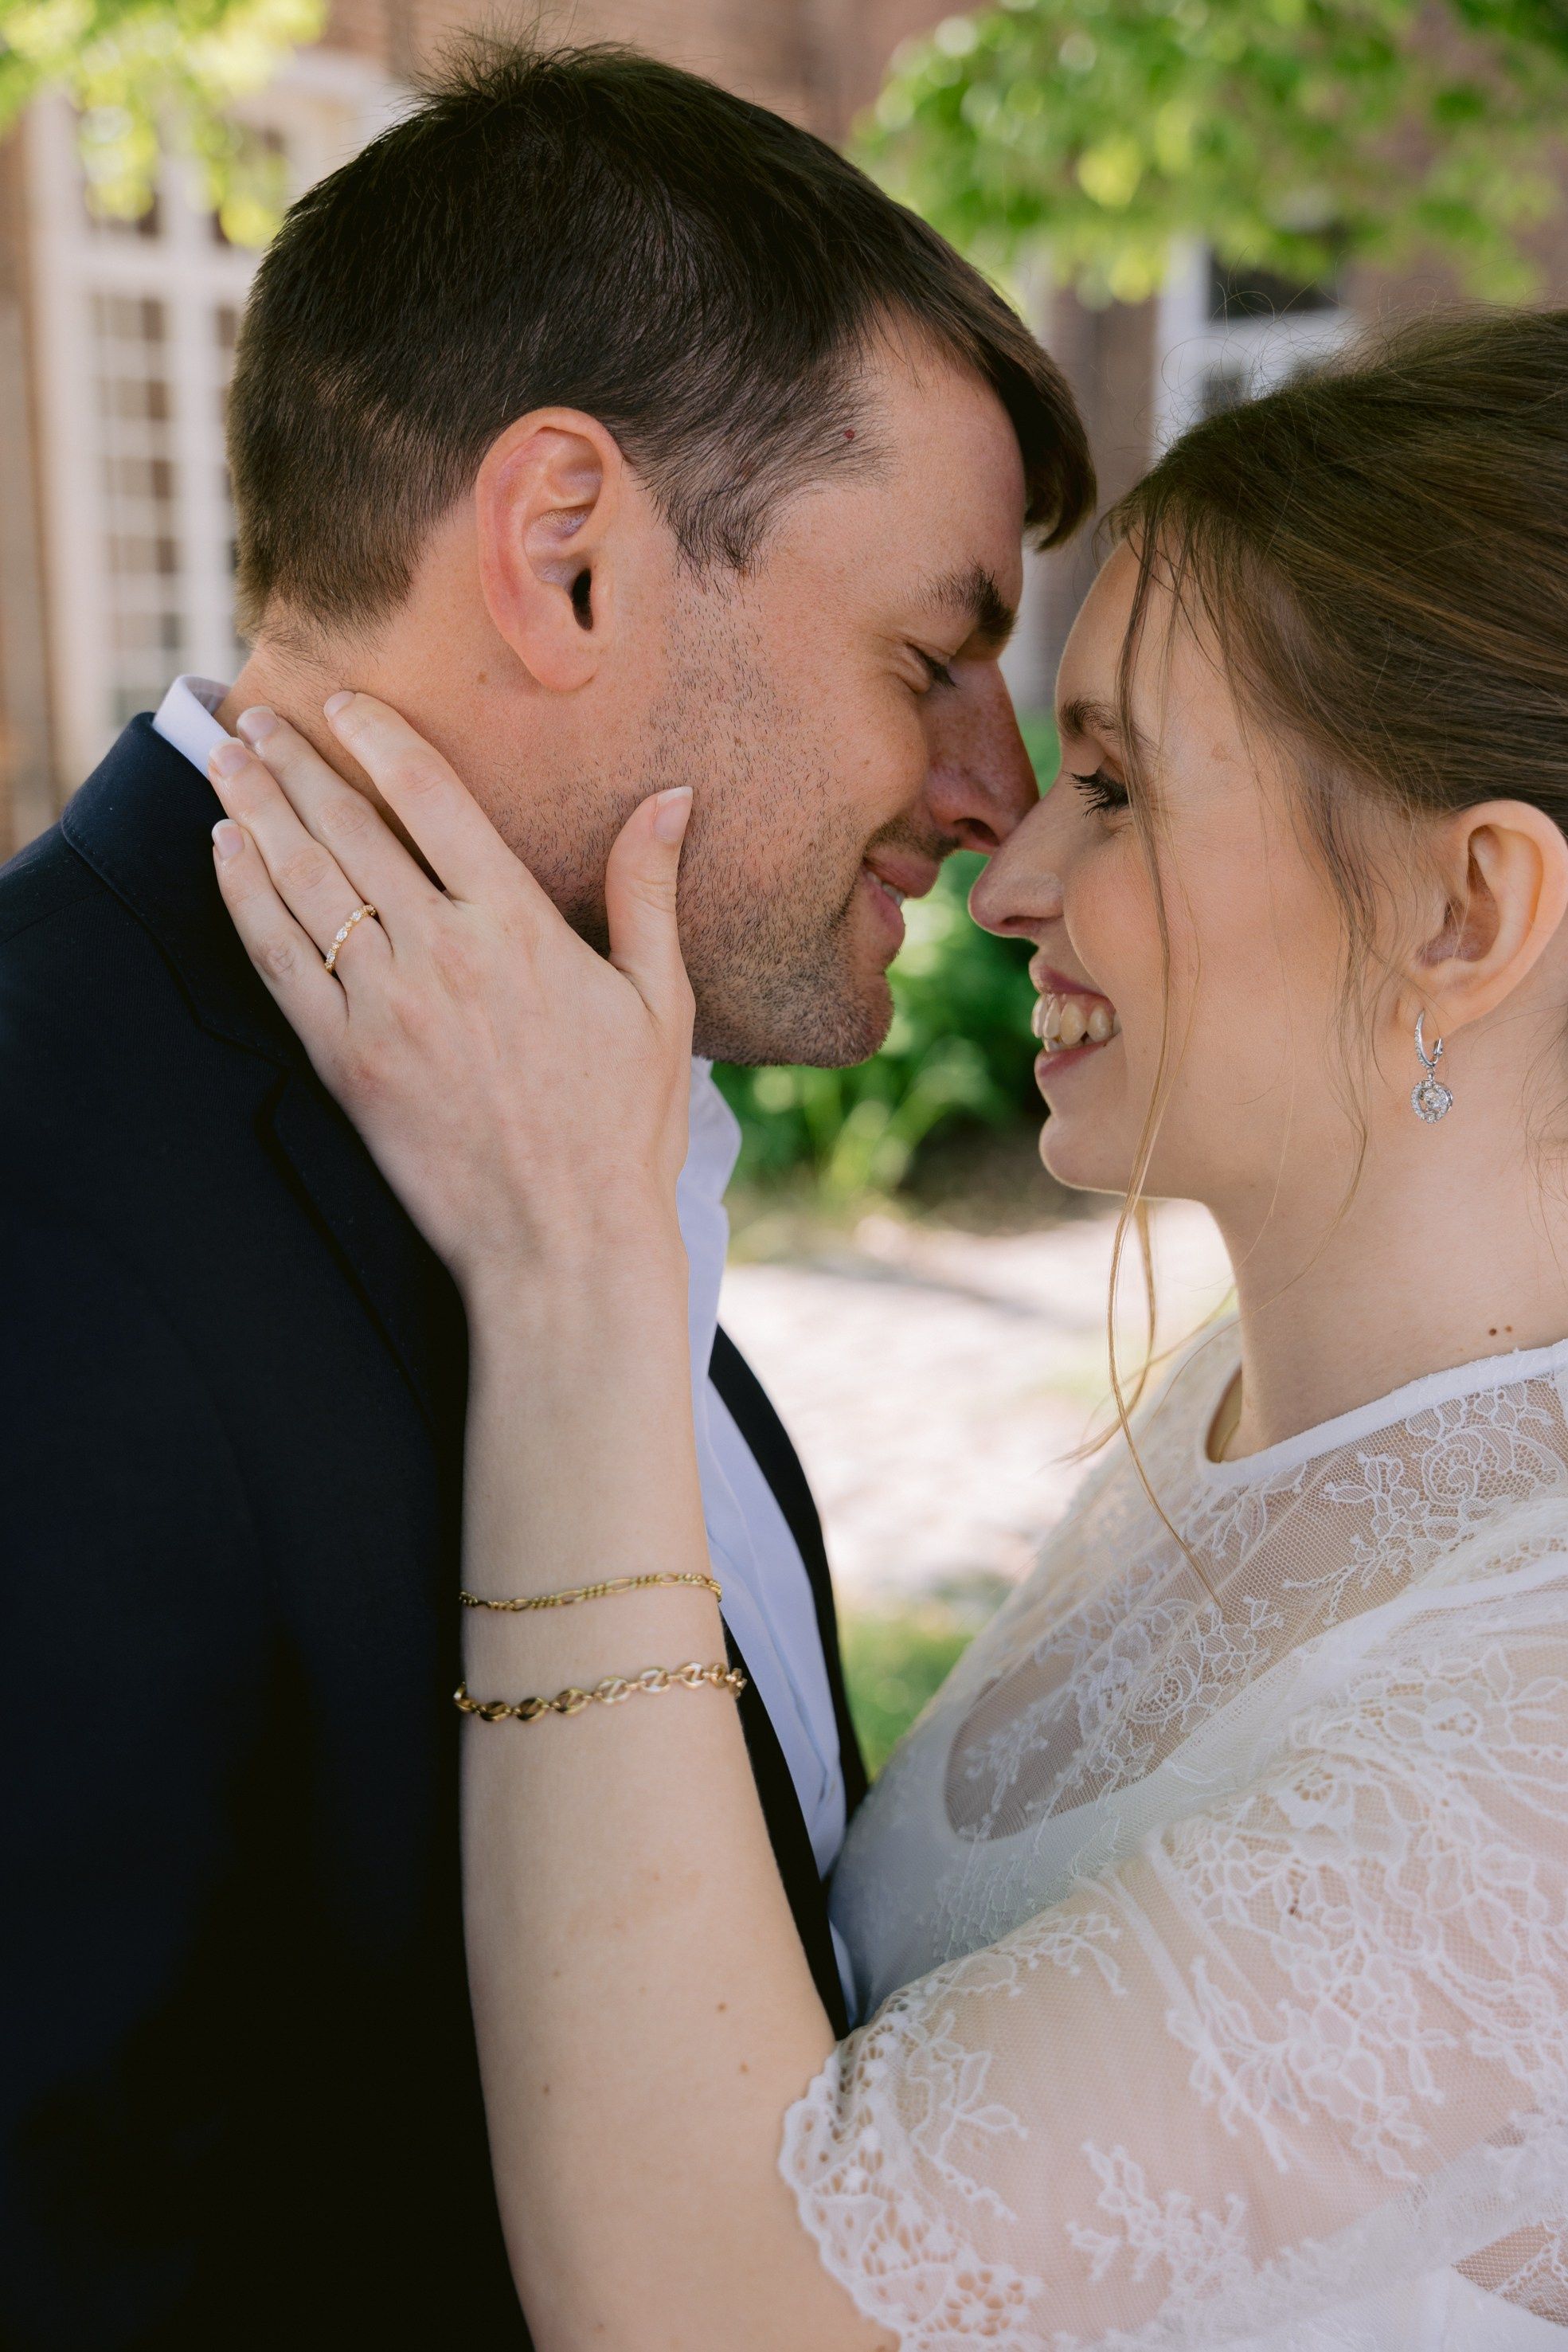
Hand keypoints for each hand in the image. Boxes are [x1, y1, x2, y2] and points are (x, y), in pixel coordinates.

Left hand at [208, 695, 694, 1300]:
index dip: (377, 738)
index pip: (431, 799)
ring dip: (255, 813)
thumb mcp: (660, 1003)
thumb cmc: (625, 1129)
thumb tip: (671, 796)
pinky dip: (243, 900)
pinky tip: (223, 856)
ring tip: (223, 763)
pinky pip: (277, 963)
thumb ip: (649, 891)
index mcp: (519, 927)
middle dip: (294, 764)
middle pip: (349, 829)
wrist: (563, 1243)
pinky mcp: (345, 1064)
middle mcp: (443, 953)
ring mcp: (386, 1008)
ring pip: (303, 883)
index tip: (339, 703)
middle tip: (252, 719)